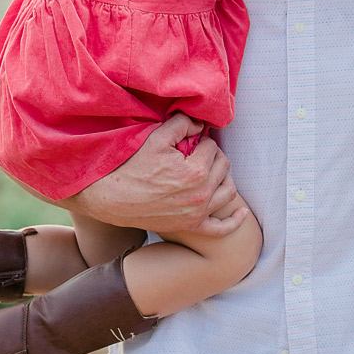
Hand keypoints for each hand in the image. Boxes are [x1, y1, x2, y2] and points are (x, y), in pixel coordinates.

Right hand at [69, 115, 246, 236]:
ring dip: (224, 178)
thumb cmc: (132, 166)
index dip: (201, 140)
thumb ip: (182, 124)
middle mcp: (201, 194)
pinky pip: (221, 229)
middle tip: (199, 152)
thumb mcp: (156, 138)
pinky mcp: (191, 226)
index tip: (190, 140)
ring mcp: (197, 213)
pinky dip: (234, 221)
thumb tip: (200, 124)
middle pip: (223, 167)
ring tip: (211, 170)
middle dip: (214, 155)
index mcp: (195, 171)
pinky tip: (241, 213)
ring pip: (228, 191)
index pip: (211, 147)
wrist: (111, 197)